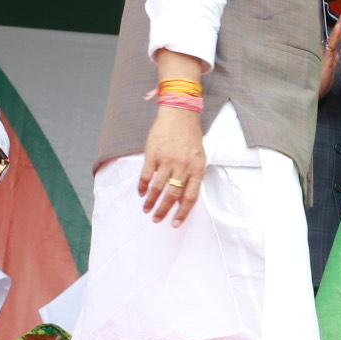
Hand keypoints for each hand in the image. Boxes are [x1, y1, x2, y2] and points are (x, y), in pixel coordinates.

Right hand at [139, 105, 205, 223]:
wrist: (180, 115)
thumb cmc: (190, 138)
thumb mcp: (199, 158)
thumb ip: (192, 177)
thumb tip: (182, 199)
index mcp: (197, 169)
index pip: (190, 197)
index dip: (182, 212)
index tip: (175, 223)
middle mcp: (182, 167)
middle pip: (172, 195)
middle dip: (164, 210)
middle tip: (157, 220)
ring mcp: (167, 161)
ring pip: (157, 188)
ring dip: (151, 201)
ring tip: (147, 210)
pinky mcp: (153, 154)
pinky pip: (146, 175)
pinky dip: (142, 187)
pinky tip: (141, 194)